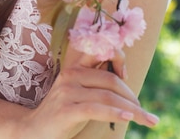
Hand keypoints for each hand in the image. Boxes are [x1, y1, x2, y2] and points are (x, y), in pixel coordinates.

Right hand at [20, 52, 158, 138]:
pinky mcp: (66, 110)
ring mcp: (67, 91)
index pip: (100, 51)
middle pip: (110, 79)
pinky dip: (115, 113)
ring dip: (131, 109)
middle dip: (131, 96)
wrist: (35, 129)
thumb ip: (95, 81)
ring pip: (107, 96)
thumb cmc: (62, 111)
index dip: (118, 57)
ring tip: (145, 119)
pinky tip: (128, 118)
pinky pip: (96, 109)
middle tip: (144, 111)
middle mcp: (71, 75)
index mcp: (75, 67)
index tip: (127, 74)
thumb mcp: (78, 91)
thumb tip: (122, 76)